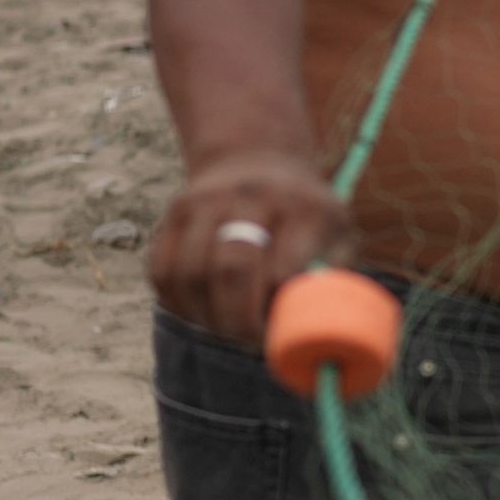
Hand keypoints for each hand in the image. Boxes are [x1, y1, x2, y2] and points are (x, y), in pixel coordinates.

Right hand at [150, 150, 346, 349]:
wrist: (259, 159)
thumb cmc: (307, 216)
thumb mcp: (337, 236)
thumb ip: (332, 281)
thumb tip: (321, 337)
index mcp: (302, 208)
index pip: (282, 269)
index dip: (275, 312)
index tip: (279, 335)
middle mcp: (250, 197)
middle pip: (230, 269)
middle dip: (236, 319)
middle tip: (248, 340)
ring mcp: (206, 201)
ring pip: (189, 274)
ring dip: (204, 316)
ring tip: (225, 329)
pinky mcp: (174, 212)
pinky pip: (162, 270)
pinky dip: (176, 303)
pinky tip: (198, 314)